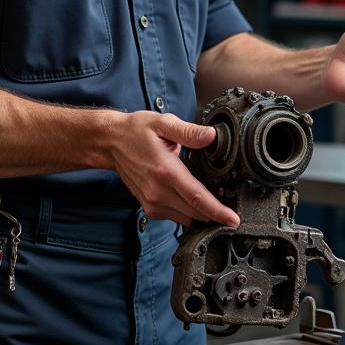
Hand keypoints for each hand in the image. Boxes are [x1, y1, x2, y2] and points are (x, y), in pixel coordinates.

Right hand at [111, 112, 240, 227]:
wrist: (111, 142)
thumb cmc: (137, 131)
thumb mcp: (164, 123)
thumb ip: (189, 132)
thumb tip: (211, 136)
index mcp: (165, 171)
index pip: (197, 198)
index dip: (218, 211)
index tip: (233, 220)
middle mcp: (157, 191)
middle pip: (194, 213)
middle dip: (215, 216)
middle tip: (233, 213)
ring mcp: (151, 201)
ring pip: (185, 218)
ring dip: (202, 216)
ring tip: (217, 207)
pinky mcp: (148, 206)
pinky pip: (174, 216)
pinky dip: (187, 213)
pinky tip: (194, 202)